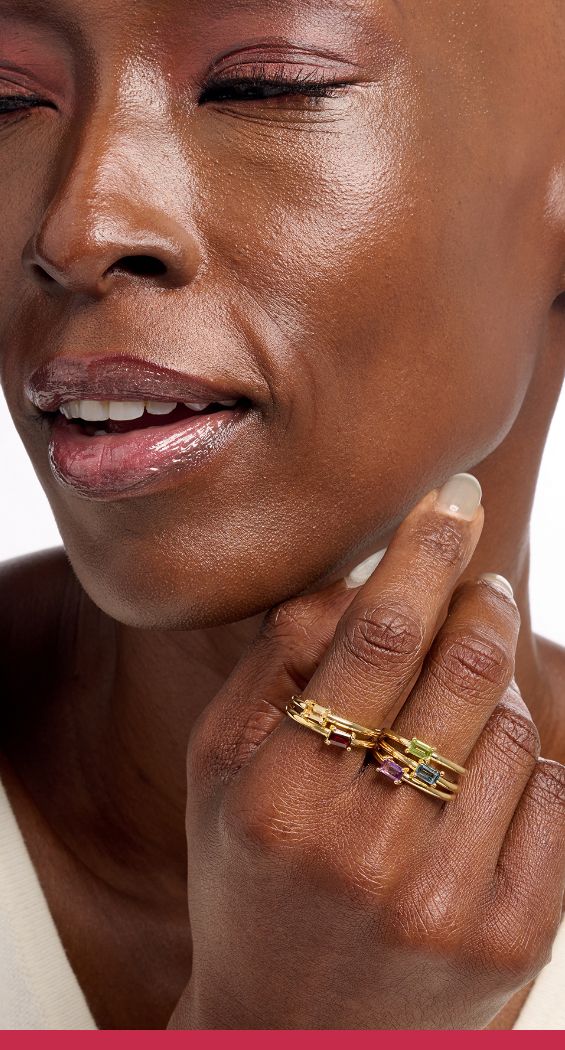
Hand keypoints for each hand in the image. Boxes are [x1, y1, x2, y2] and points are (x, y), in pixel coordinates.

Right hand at [169, 477, 564, 1029]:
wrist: (296, 1033)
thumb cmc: (249, 877)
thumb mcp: (219, 771)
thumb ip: (277, 662)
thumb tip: (365, 575)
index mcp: (281, 800)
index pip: (375, 639)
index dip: (422, 553)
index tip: (452, 500)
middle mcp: (366, 853)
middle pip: (462, 670)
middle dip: (480, 600)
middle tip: (478, 578)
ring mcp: (449, 900)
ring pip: (514, 727)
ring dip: (498, 685)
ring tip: (459, 700)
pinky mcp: (515, 934)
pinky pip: (551, 792)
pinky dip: (523, 756)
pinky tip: (479, 770)